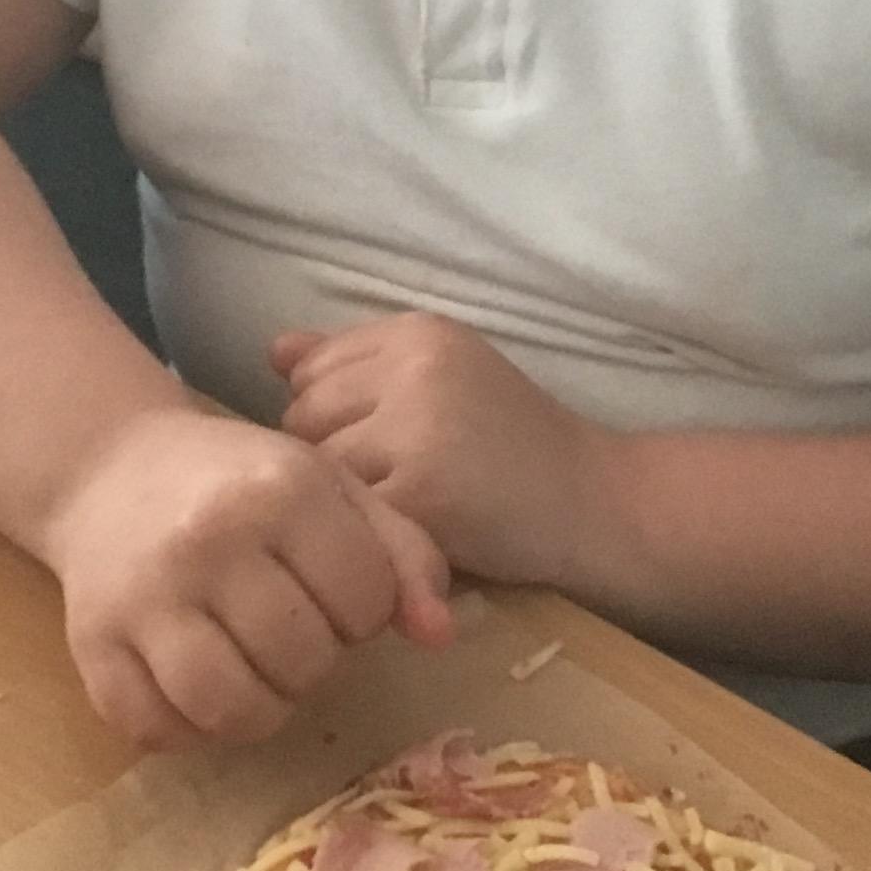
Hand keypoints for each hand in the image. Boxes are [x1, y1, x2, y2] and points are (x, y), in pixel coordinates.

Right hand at [35, 407, 453, 752]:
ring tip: (255, 673)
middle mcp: (209, 541)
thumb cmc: (241, 481)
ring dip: (259, 710)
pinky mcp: (92, 644)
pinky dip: (187, 730)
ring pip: (231, 708)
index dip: (363, 614)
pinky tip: (197, 691)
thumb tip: (439, 636)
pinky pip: (155, 729)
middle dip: (314, 663)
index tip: (332, 595)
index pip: (366, 603)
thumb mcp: (331, 489)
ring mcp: (144, 597)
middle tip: (291, 635)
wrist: (110, 466)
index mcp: (281, 491)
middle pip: (303, 661)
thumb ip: (402, 553)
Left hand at [272, 316, 630, 594]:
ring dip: (345, 501)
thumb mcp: (443, 379)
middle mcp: (414, 365)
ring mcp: (417, 426)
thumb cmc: (516, 445)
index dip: (329, 418)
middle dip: (329, 458)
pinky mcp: (422, 489)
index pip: (310, 370)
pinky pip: (351, 514)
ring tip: (396, 512)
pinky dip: (369, 535)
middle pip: (302, 418)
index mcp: (418, 332)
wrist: (597, 500)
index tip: (375, 447)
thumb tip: (274, 352)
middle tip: (384, 486)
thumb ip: (358, 363)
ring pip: (319, 469)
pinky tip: (408, 537)